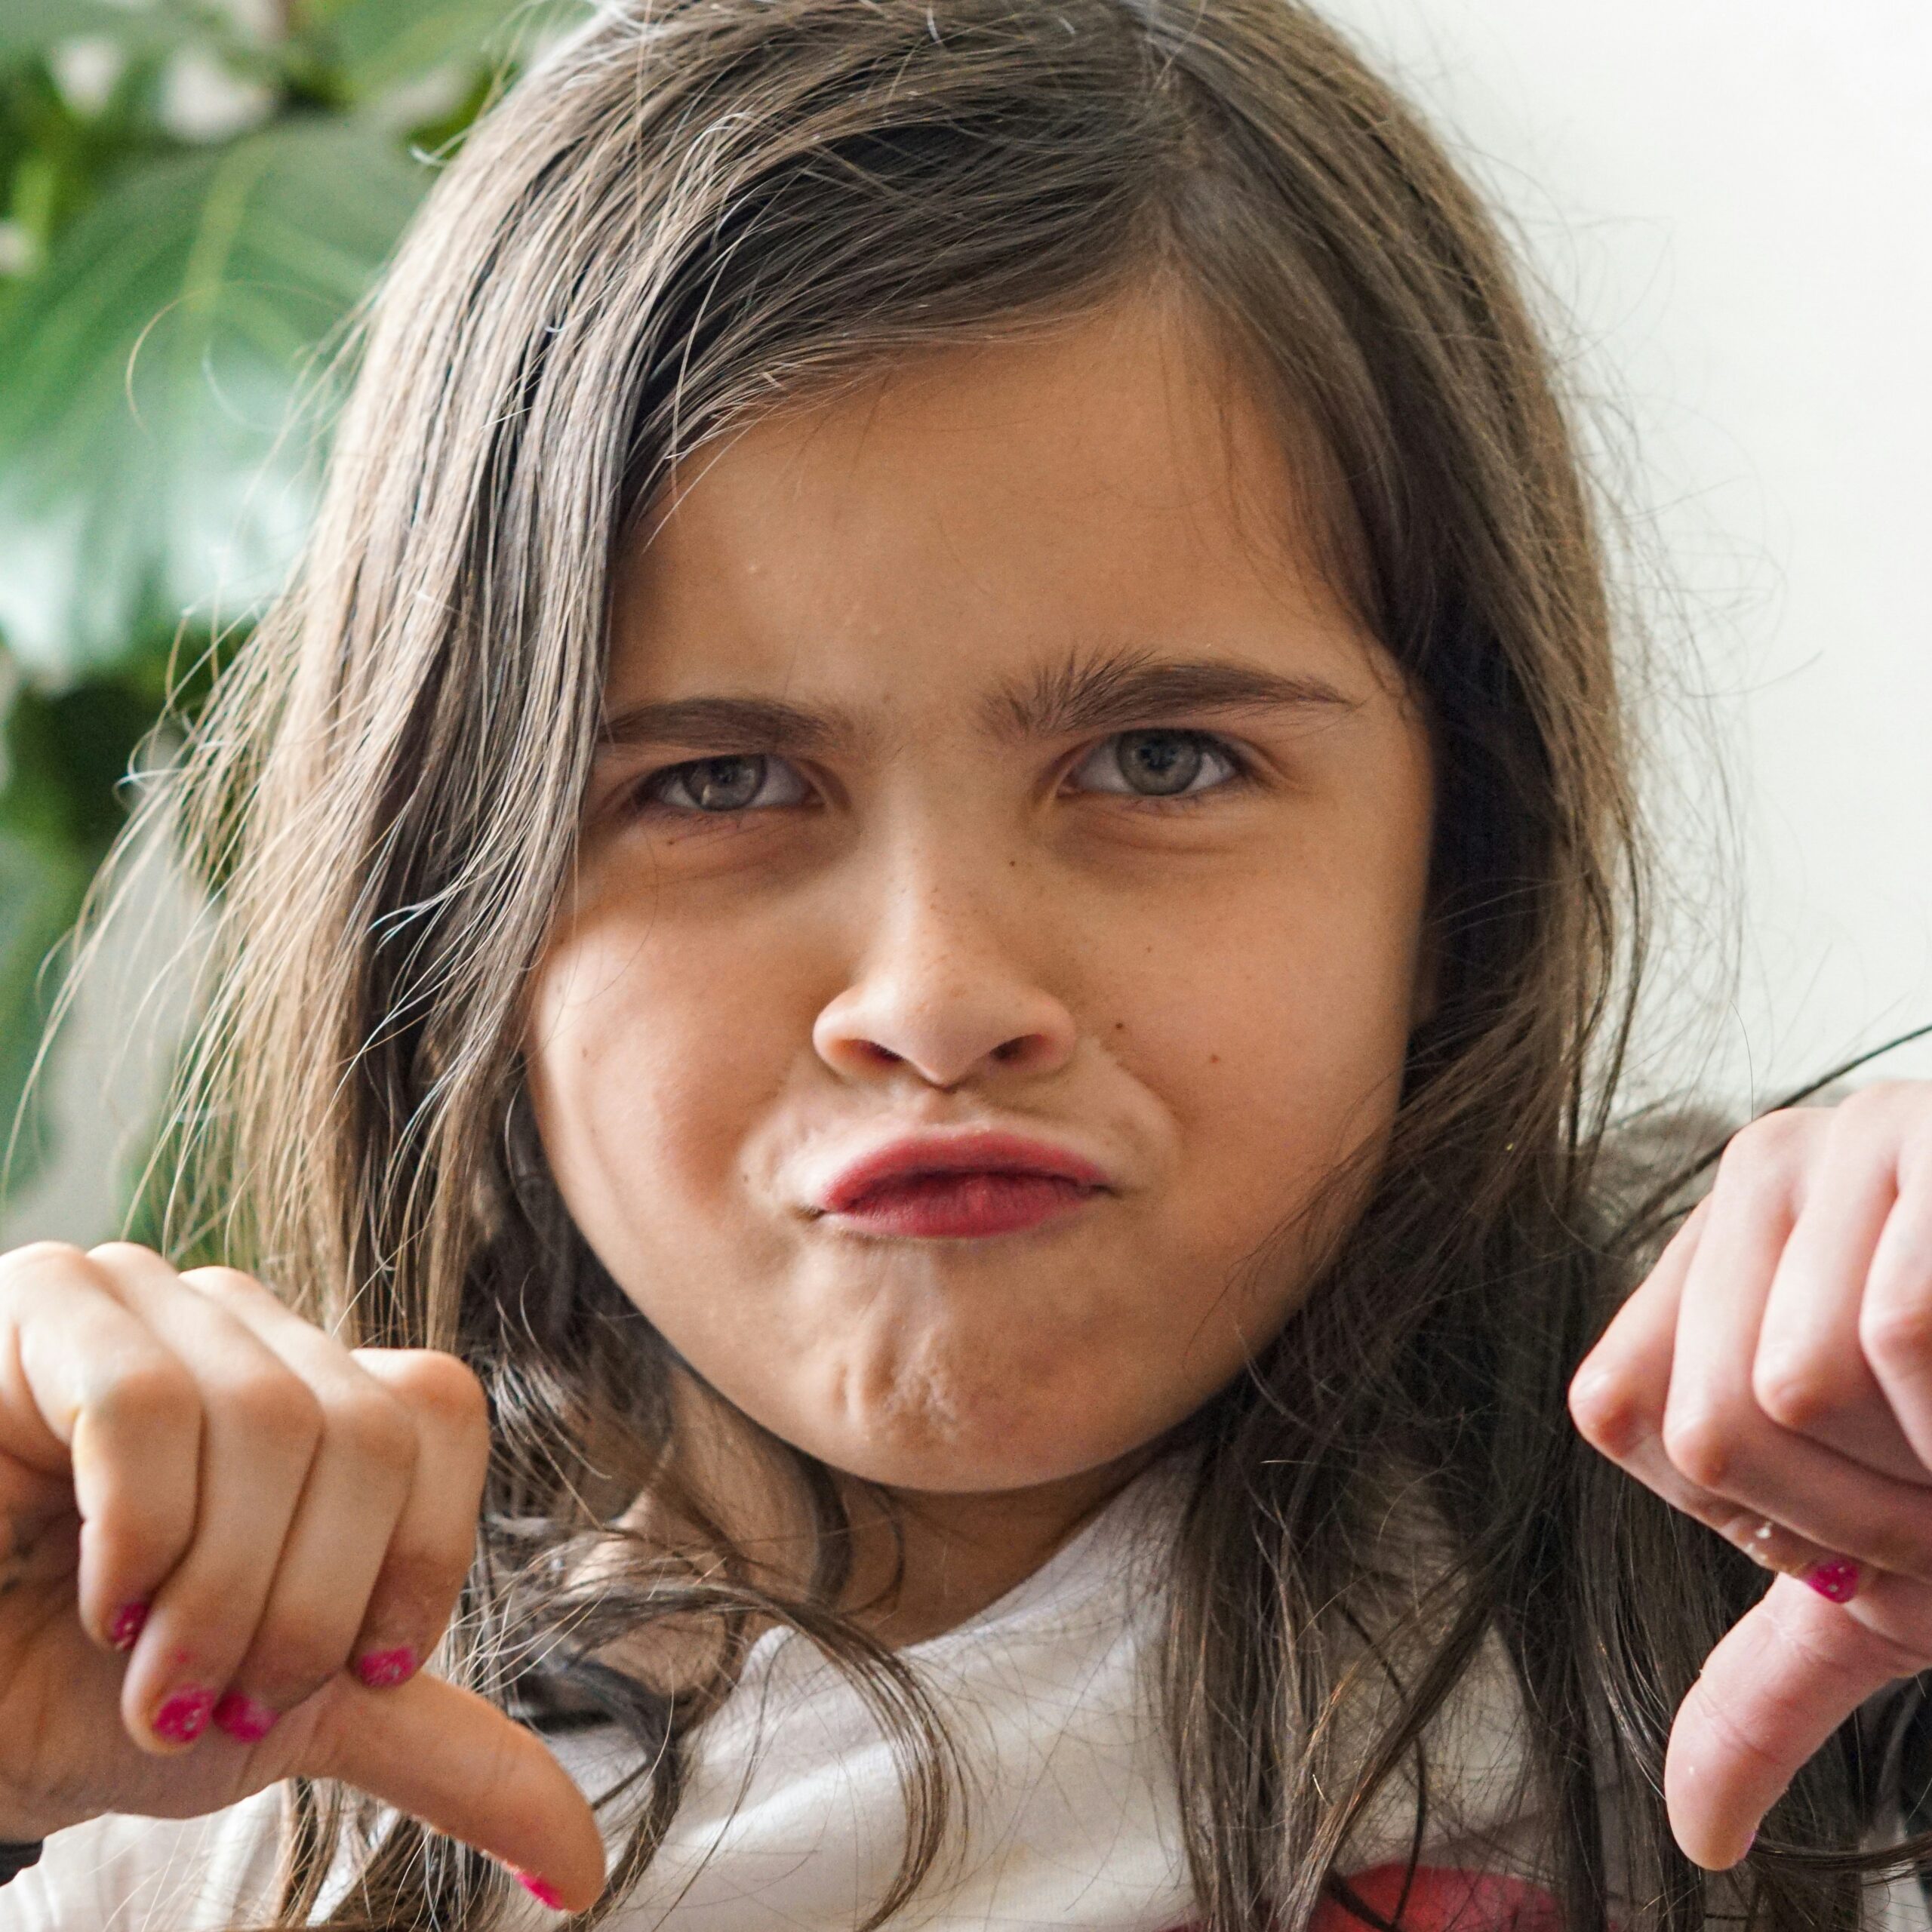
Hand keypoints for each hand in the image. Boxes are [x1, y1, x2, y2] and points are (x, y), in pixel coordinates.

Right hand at [0, 1241, 604, 1913]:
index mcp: (321, 1393)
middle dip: (308, 1605)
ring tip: (151, 1673)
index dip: (416, 1555)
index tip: (355, 1674)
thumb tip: (583, 1864)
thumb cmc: (91, 1694)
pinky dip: (137, 1533)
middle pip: (367, 1431)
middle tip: (224, 1699)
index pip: (438, 1414)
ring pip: (271, 1418)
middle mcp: (246, 1328)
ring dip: (218, 1593)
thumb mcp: (293, 1717)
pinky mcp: (44, 1304)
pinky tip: (99, 1596)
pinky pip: (141, 1400)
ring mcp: (147, 1301)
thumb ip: (441, 1753)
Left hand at [1569, 1082, 1931, 1870]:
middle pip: (1706, 1427)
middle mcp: (1764, 1173)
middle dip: (1868, 1523)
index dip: (1760, 1518)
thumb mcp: (1900, 1562)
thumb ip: (1775, 1680)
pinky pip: (1905, 1341)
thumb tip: (1693, 1831)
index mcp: (1718, 1256)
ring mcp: (1858, 1136)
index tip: (1886, 1513)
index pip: (1618, 1415)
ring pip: (1795, 1392)